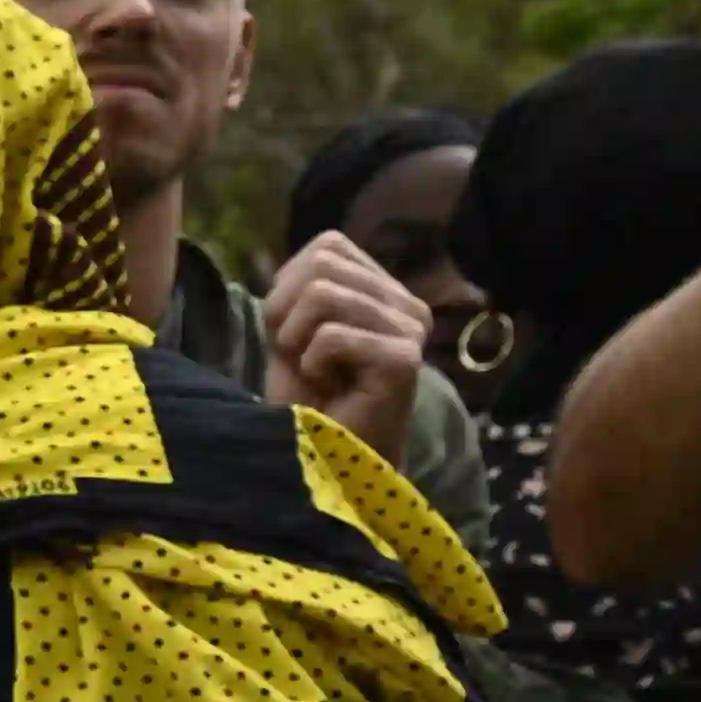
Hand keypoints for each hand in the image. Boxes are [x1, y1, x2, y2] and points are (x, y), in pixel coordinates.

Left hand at [260, 231, 434, 456]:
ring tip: (315, 371)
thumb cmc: (310, 397)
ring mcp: (412, 329)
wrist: (328, 455)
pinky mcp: (405, 358)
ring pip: (322, 294)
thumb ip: (297, 287)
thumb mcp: (290, 329)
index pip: (328, 245)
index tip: (296, 333)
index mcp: (385, 288)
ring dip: (297, 339)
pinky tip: (329, 386)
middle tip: (301, 356)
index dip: (290, 287)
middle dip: (288, 312)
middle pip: (323, 264)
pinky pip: (330, 336)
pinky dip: (311, 363)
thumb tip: (294, 267)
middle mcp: (408, 303)